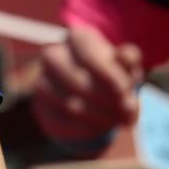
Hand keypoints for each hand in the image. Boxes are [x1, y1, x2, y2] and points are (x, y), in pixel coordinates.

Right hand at [33, 27, 142, 148]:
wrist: (91, 96)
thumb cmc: (112, 75)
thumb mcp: (126, 66)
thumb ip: (129, 59)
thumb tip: (125, 57)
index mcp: (78, 38)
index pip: (89, 55)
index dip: (108, 76)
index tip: (126, 94)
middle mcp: (53, 55)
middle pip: (76, 81)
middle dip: (106, 101)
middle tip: (127, 115)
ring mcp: (41, 81)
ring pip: (69, 104)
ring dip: (99, 117)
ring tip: (116, 122)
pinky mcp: (39, 107)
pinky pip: (60, 123)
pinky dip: (84, 130)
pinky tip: (100, 129)